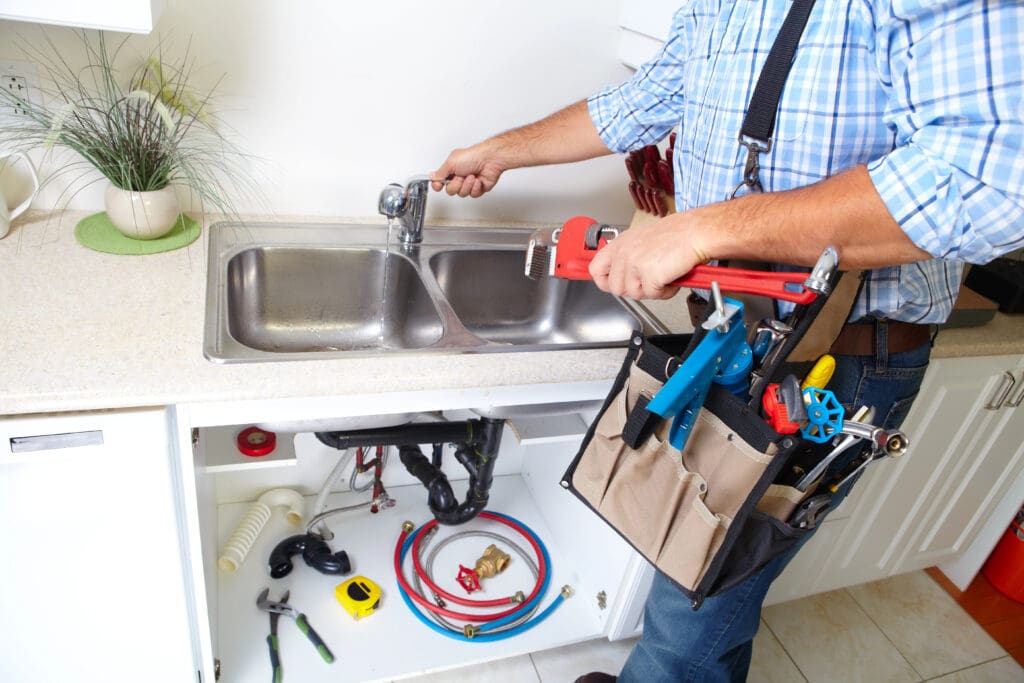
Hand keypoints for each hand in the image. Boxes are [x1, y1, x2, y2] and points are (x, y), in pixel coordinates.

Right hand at [431, 142, 506, 197]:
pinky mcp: (478, 188)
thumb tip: (432, 176)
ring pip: (461, 194)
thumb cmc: (473, 156)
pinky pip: (472, 195)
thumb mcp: (451, 162)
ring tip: (472, 176)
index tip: (439, 185)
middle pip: (450, 190)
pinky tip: (478, 180)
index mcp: (451, 169)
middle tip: (461, 177)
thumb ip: (440, 172)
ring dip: (466, 185)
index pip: (440, 181)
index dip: (438, 185)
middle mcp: (459, 176)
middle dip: (456, 185)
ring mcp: (468, 183)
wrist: (490, 160)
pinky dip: (475, 188)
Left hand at [588, 214, 707, 299]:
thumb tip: (622, 274)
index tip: (613, 284)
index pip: (596, 269)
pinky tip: (671, 278)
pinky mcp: (649, 275)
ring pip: (633, 294)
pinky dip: (665, 291)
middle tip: (650, 280)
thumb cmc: (678, 234)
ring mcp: (634, 264)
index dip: (605, 281)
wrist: (696, 232)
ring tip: (663, 276)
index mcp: (620, 244)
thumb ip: (628, 256)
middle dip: (634, 289)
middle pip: (615, 288)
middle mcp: (624, 253)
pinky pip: (652, 295)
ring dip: (651, 290)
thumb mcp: (643, 240)